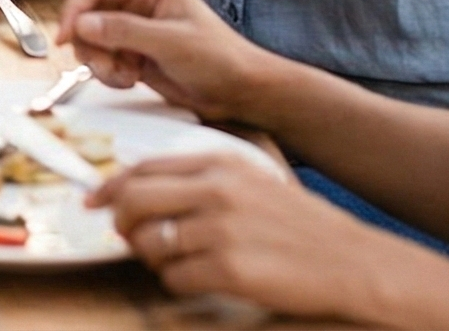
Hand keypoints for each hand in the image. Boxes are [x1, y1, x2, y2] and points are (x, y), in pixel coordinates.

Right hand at [57, 0, 282, 122]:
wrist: (241, 93)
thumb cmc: (220, 59)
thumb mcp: (171, 42)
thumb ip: (124, 31)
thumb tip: (82, 24)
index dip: (75, 10)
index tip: (65, 37)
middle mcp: (139, 5)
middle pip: (88, 15)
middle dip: (89, 43)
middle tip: (102, 65)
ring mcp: (135, 31)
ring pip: (92, 41)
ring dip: (99, 62)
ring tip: (124, 76)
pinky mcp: (134, 55)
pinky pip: (103, 61)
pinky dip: (109, 74)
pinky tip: (131, 81)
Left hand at [91, 152, 390, 319]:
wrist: (354, 262)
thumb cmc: (302, 226)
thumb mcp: (255, 181)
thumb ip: (204, 177)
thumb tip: (144, 183)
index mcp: (220, 164)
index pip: (142, 168)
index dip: (109, 187)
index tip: (94, 201)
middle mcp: (216, 191)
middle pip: (134, 202)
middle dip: (121, 223)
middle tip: (129, 237)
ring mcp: (221, 230)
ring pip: (149, 245)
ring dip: (153, 259)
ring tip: (178, 261)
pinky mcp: (228, 269)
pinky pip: (175, 279)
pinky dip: (179, 284)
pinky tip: (203, 280)